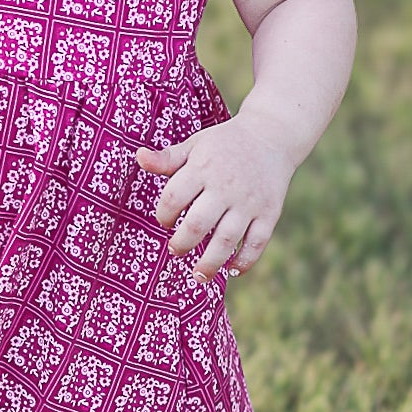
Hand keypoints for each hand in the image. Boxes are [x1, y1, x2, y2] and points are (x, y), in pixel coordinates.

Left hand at [137, 115, 296, 281]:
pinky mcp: (269, 213)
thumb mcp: (195, 145)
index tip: (165, 222)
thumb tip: (140, 157)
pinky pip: (257, 243)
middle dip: (182, 243)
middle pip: (198, 224)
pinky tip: (232, 270)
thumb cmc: (225, 145)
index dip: (164, 215)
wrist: (271, 136)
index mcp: (203, 168)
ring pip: (226, 240)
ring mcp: (249, 202)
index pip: (174, 198)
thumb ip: (168, 158)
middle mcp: (226, 187)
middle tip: (175, 250)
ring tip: (198, 275)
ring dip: (210, 263)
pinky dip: (245, 261)